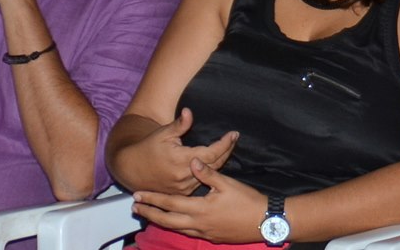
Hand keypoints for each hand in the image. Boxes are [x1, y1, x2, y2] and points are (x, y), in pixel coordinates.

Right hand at [116, 108, 238, 194]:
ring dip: (219, 161)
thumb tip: (189, 112)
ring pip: (209, 174)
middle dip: (226, 151)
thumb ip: (179, 124)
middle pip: (215, 164)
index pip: (211, 153)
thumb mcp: (163, 133)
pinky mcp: (182, 193)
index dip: (225, 144)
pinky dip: (208, 172)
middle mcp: (185, 175)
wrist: (132, 168)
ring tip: (227, 148)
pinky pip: (200, 182)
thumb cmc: (148, 147)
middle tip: (233, 139)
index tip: (234, 134)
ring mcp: (184, 187)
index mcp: (181, 159)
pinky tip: (213, 163)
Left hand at [132, 158, 266, 242]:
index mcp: (200, 209)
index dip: (152, 199)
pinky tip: (174, 224)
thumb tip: (192, 160)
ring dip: (160, 221)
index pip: (169, 204)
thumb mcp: (227, 183)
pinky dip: (176, 227)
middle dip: (149, 214)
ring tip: (149, 216)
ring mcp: (205, 233)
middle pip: (167, 220)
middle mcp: (198, 224)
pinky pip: (188, 233)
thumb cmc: (247, 201)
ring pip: (176, 228)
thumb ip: (207, 173)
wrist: (266, 222)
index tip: (137, 195)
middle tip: (134, 209)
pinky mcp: (212, 238)